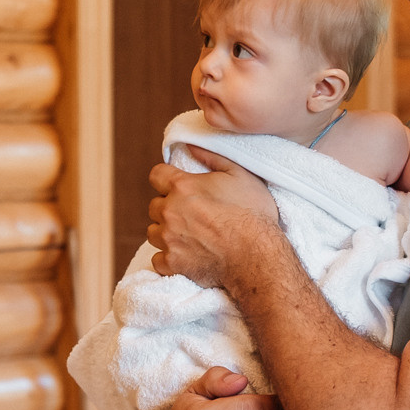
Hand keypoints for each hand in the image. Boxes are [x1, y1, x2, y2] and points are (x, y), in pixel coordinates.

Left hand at [149, 148, 278, 285]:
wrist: (256, 255)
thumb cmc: (252, 214)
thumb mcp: (239, 175)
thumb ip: (211, 157)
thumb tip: (190, 146)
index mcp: (182, 187)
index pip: (156, 175)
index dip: (166, 179)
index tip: (177, 186)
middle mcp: (170, 212)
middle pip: (154, 205)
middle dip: (168, 207)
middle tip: (189, 214)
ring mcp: (169, 239)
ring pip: (153, 233)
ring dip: (165, 232)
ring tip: (187, 235)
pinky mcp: (173, 263)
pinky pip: (158, 260)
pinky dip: (168, 259)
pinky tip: (185, 255)